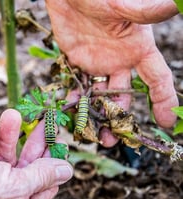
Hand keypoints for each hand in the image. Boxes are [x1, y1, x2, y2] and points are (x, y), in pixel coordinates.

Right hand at [0, 109, 72, 198]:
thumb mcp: (12, 185)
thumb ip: (40, 176)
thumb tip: (67, 171)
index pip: (43, 185)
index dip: (52, 163)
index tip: (58, 141)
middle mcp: (2, 192)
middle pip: (27, 165)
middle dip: (34, 143)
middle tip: (45, 121)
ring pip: (6, 151)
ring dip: (9, 133)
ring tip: (12, 114)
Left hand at [46, 0, 178, 145]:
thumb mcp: (120, 6)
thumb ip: (144, 13)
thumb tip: (175, 4)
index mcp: (137, 49)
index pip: (157, 78)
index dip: (163, 99)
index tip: (165, 121)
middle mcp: (120, 61)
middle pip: (124, 95)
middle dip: (119, 117)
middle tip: (112, 139)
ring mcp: (99, 64)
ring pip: (101, 95)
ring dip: (97, 114)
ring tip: (91, 134)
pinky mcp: (79, 63)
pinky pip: (80, 86)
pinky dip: (77, 99)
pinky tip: (72, 112)